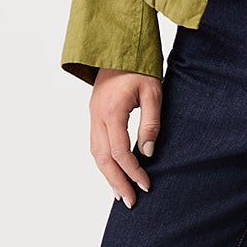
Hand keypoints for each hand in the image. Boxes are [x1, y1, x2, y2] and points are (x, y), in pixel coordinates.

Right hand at [89, 68, 161, 205]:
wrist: (119, 45)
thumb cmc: (140, 66)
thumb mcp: (153, 92)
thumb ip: (150, 123)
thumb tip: (148, 153)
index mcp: (111, 110)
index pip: (120, 151)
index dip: (133, 171)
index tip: (146, 185)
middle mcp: (97, 115)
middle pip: (102, 158)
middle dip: (116, 181)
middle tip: (129, 201)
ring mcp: (92, 114)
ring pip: (95, 153)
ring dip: (107, 174)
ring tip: (119, 192)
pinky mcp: (94, 114)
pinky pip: (95, 144)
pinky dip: (103, 161)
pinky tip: (112, 171)